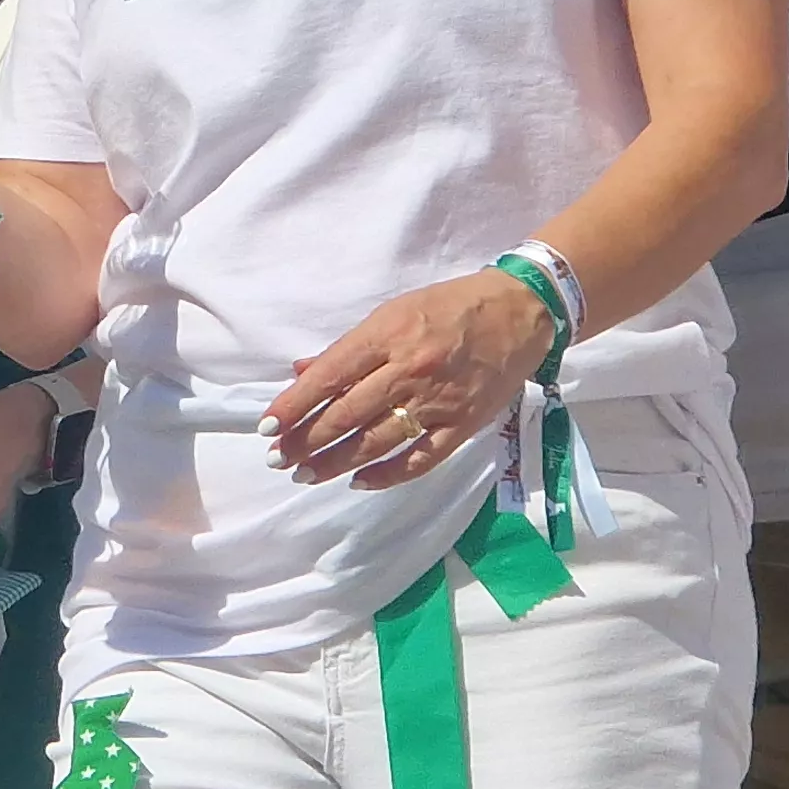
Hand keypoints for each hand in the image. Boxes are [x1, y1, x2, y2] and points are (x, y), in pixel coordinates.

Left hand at [264, 267, 549, 487]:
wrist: (520, 311)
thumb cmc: (449, 307)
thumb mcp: (393, 312)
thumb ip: (349, 347)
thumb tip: (302, 372)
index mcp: (388, 335)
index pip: (329, 376)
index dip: (295, 405)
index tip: (268, 426)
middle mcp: (409, 370)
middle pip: (346, 414)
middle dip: (307, 441)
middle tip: (279, 459)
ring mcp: (437, 401)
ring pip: (375, 441)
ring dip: (335, 462)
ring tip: (306, 474)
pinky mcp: (463, 424)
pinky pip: (420, 459)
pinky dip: (387, 474)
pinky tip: (359, 481)